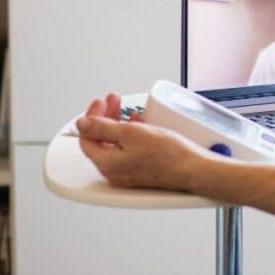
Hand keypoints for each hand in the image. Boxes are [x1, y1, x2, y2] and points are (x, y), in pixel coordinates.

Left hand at [76, 94, 212, 190]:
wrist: (193, 168)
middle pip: (100, 140)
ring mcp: (128, 172)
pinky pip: (128, 150)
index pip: (87, 137)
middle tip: (114, 102)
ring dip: (119, 124)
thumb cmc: (168, 154)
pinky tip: (140, 125)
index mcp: (107, 163)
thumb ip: (101, 128)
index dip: (91, 116)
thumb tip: (82, 124)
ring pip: (115, 144)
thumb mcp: (130, 133)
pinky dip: (131, 135)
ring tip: (128, 111)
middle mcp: (114, 171)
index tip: (101, 103)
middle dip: (106, 118)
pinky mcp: (142, 170)